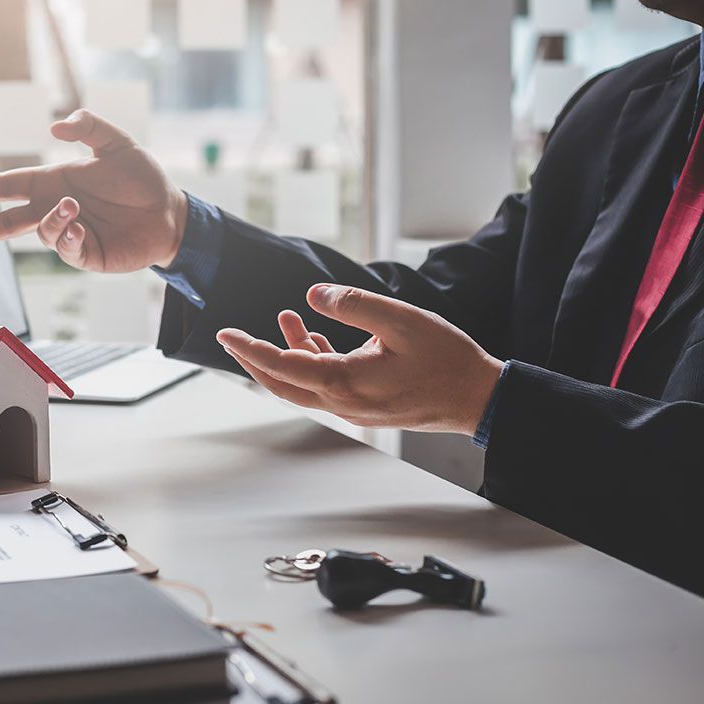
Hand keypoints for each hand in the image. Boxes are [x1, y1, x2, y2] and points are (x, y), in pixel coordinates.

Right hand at [0, 110, 188, 272]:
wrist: (170, 212)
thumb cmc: (142, 178)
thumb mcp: (117, 143)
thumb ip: (88, 126)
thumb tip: (54, 127)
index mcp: (53, 182)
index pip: (7, 186)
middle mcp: (55, 209)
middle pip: (7, 223)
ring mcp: (70, 234)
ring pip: (42, 233)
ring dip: (52, 220)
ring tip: (75, 207)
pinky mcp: (87, 255)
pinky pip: (66, 249)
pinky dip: (67, 237)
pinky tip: (80, 225)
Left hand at [216, 284, 503, 434]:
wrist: (478, 399)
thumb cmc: (447, 360)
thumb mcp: (402, 321)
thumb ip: (354, 305)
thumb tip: (313, 295)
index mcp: (345, 383)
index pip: (281, 366)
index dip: (249, 348)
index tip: (225, 333)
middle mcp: (342, 402)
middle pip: (281, 383)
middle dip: (254, 358)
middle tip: (232, 336)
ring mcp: (353, 407)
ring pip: (303, 384)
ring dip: (288, 352)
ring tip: (286, 316)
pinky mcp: (364, 405)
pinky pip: (325, 384)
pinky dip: (313, 359)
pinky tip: (314, 334)